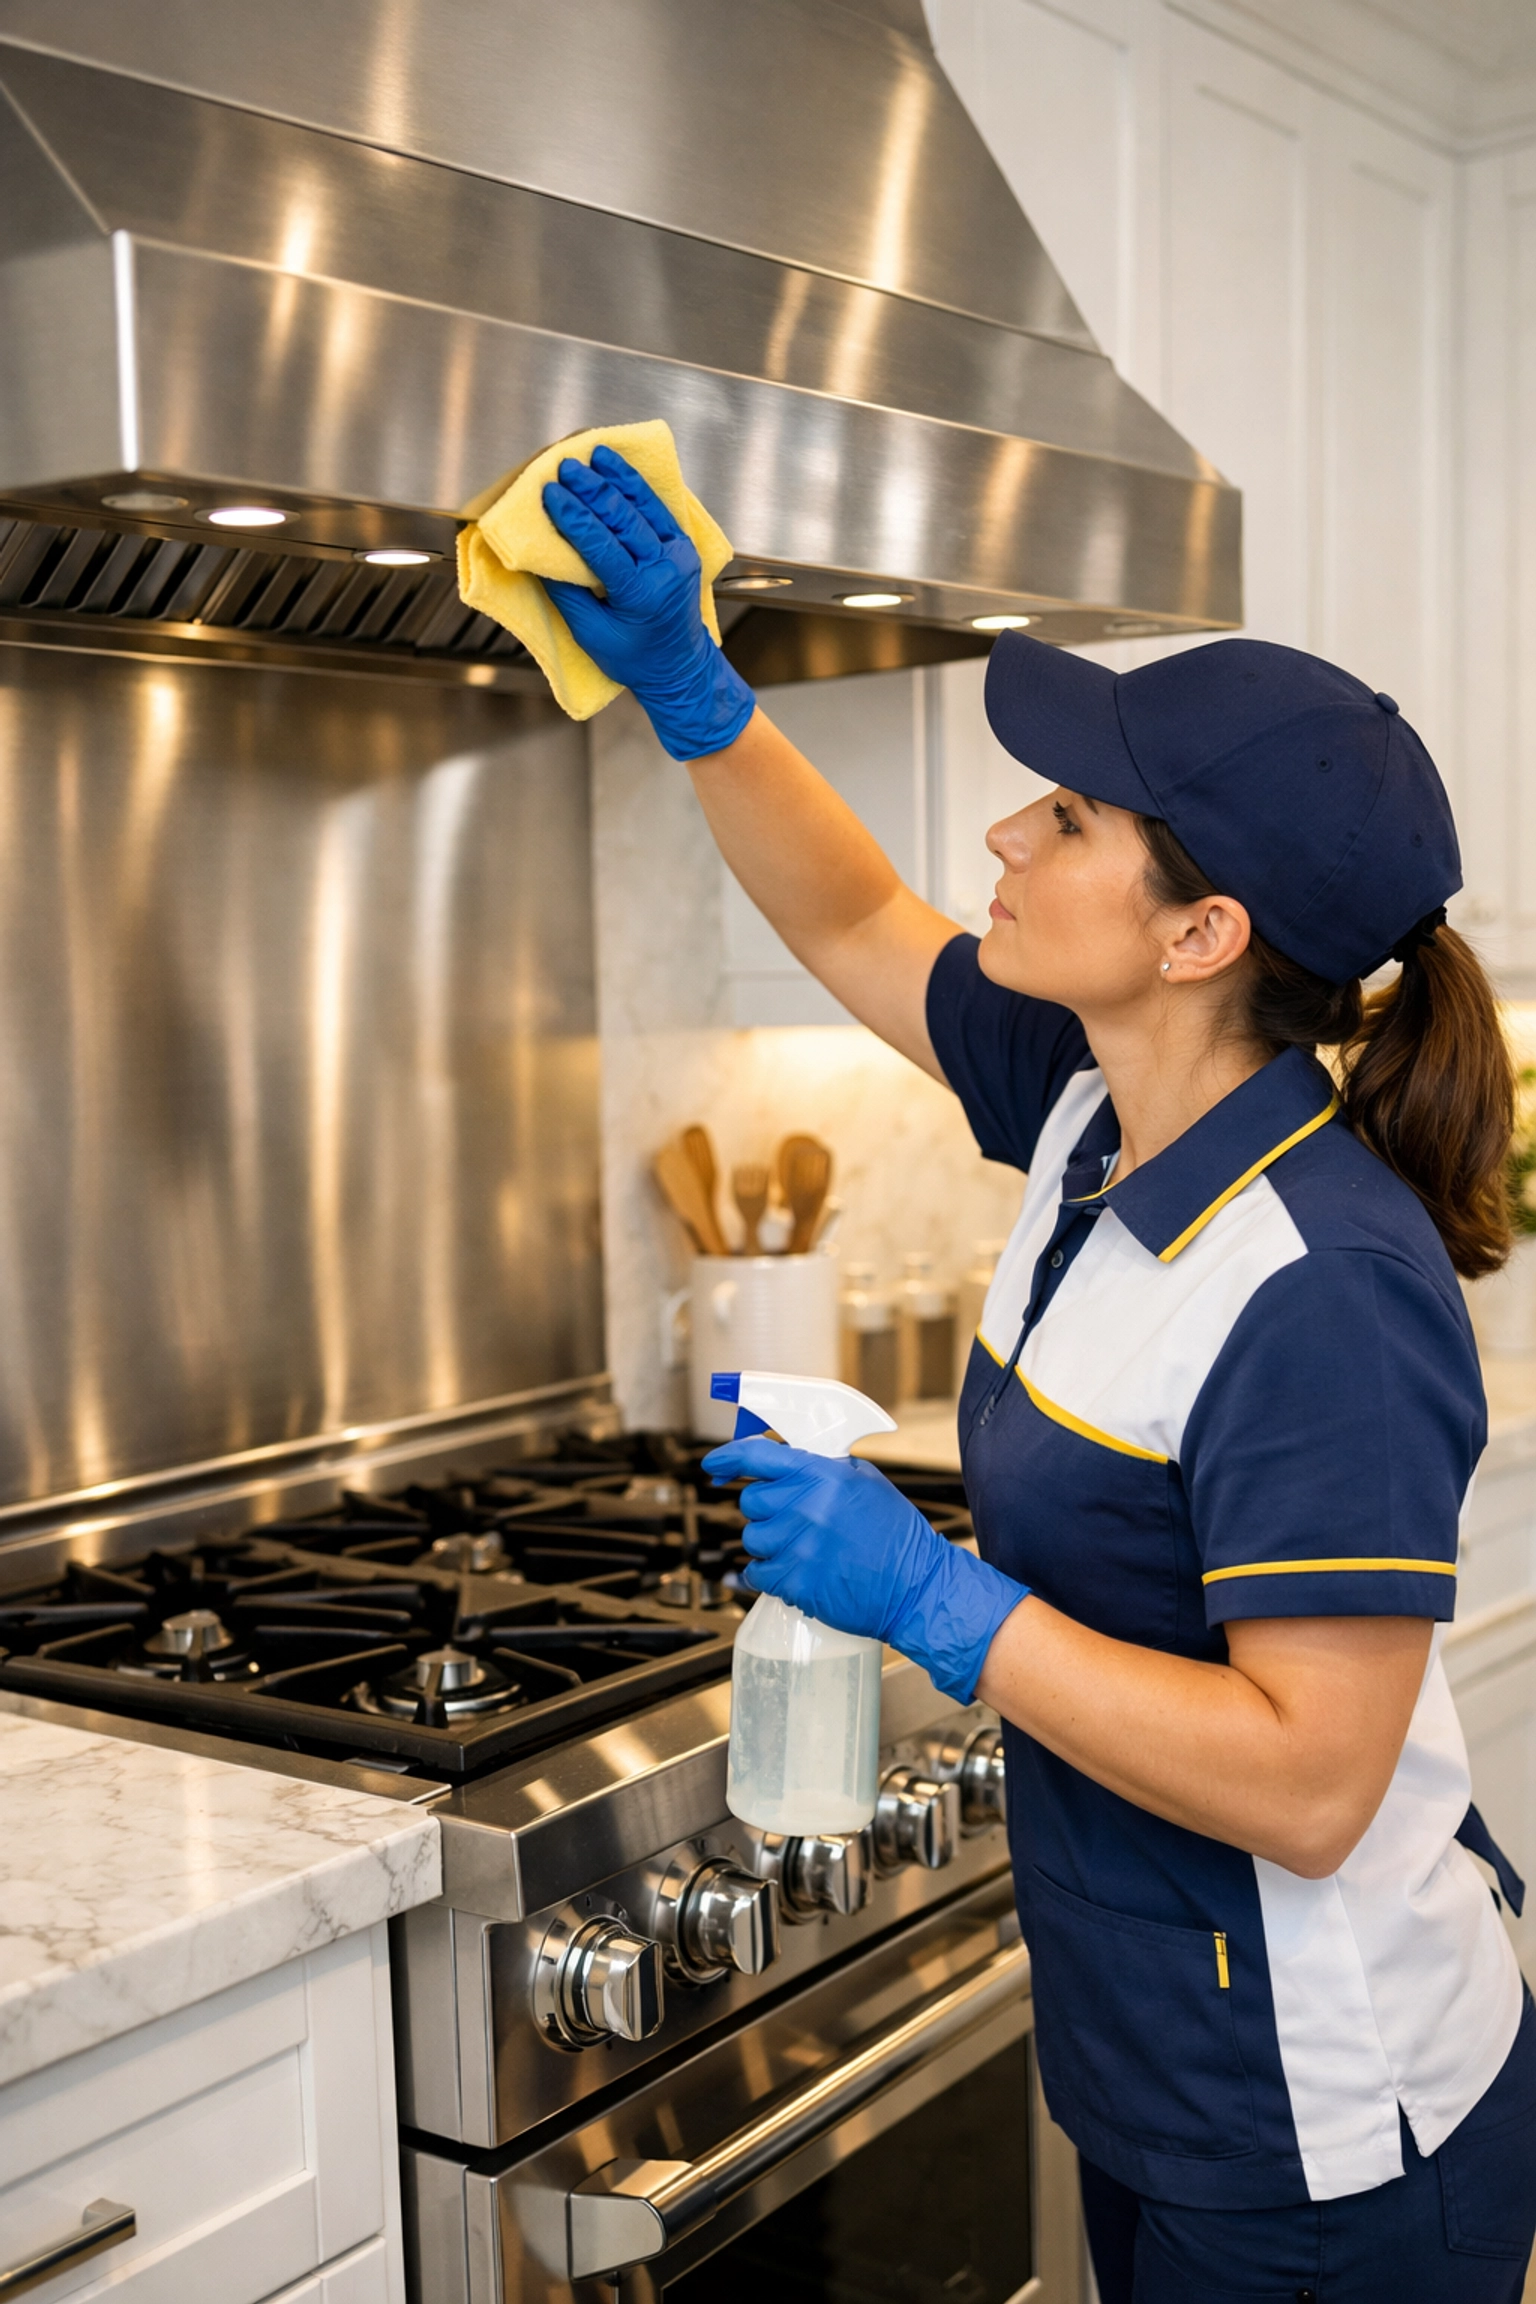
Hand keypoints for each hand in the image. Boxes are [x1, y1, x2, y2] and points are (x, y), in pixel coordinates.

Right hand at [541, 446, 755, 759]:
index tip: (550, 492)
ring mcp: (679, 554)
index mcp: (641, 594)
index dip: (573, 515)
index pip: (601, 544)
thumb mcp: (591, 633)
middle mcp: (665, 569)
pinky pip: (656, 508)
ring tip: (591, 455)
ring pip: (643, 505)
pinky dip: (635, 485)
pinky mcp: (683, 546)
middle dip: (591, 489)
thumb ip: (566, 591)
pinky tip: (616, 468)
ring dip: (614, 477)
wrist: (679, 666)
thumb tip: (540, 553)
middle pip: (623, 517)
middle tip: (565, 467)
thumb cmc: (633, 658)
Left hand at [704, 1439, 1027, 1703]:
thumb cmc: (895, 1534)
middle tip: (795, 1520)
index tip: (714, 1465)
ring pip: (752, 1539)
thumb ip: (823, 1467)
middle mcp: (805, 1507)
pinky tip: (795, 1572)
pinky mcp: (795, 1582)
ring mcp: (798, 1546)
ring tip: (805, 1550)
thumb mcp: (865, 1481)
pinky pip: (757, 1574)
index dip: (728, 1457)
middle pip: (751, 1502)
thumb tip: (783, 1461)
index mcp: (822, 1475)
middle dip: (767, 1510)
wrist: (915, 1586)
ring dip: (770, 1544)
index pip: (756, 1456)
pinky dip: (768, 1575)